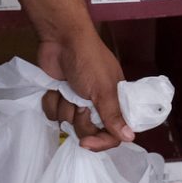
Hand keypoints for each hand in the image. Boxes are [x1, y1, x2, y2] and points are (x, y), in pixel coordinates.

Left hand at [37, 33, 133, 149]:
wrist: (61, 38)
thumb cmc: (88, 59)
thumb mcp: (103, 89)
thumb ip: (114, 115)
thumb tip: (130, 137)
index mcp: (114, 101)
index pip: (113, 134)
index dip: (101, 141)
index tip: (86, 143)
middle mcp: (96, 104)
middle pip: (88, 131)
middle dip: (79, 119)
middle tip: (79, 103)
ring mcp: (76, 100)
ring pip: (67, 122)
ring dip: (64, 106)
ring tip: (66, 89)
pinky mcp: (59, 96)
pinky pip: (52, 113)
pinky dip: (51, 101)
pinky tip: (54, 88)